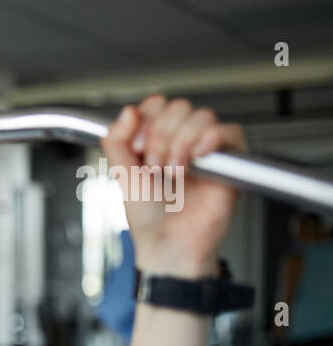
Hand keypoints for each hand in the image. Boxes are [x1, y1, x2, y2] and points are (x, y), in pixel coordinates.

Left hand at [102, 94, 246, 275]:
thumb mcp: (122, 172)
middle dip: (160, 136)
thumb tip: (128, 111)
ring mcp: (206, 147)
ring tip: (174, 172)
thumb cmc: (148, 214)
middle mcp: (182, 139)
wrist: (168, 241)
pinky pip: (229, 130)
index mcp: (156, 139)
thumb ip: (116, 140)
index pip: (158, 105)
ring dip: (180, 143)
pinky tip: (196, 158)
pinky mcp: (230, 159)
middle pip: (178, 107)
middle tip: (154, 166)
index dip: (146, 119)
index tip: (137, 146)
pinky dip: (210, 139)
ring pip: (201, 116)